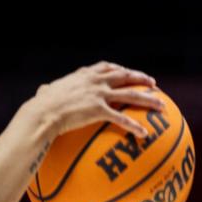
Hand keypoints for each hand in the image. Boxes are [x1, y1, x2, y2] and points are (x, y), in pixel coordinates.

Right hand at [32, 61, 164, 138]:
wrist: (42, 112)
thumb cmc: (39, 105)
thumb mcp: (45, 92)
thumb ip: (48, 90)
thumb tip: (41, 91)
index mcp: (84, 75)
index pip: (107, 67)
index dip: (121, 69)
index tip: (128, 72)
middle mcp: (95, 81)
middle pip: (125, 76)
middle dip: (142, 79)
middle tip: (153, 83)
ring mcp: (99, 94)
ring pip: (131, 94)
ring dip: (148, 99)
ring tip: (161, 105)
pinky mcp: (99, 110)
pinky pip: (121, 118)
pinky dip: (134, 126)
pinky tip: (144, 133)